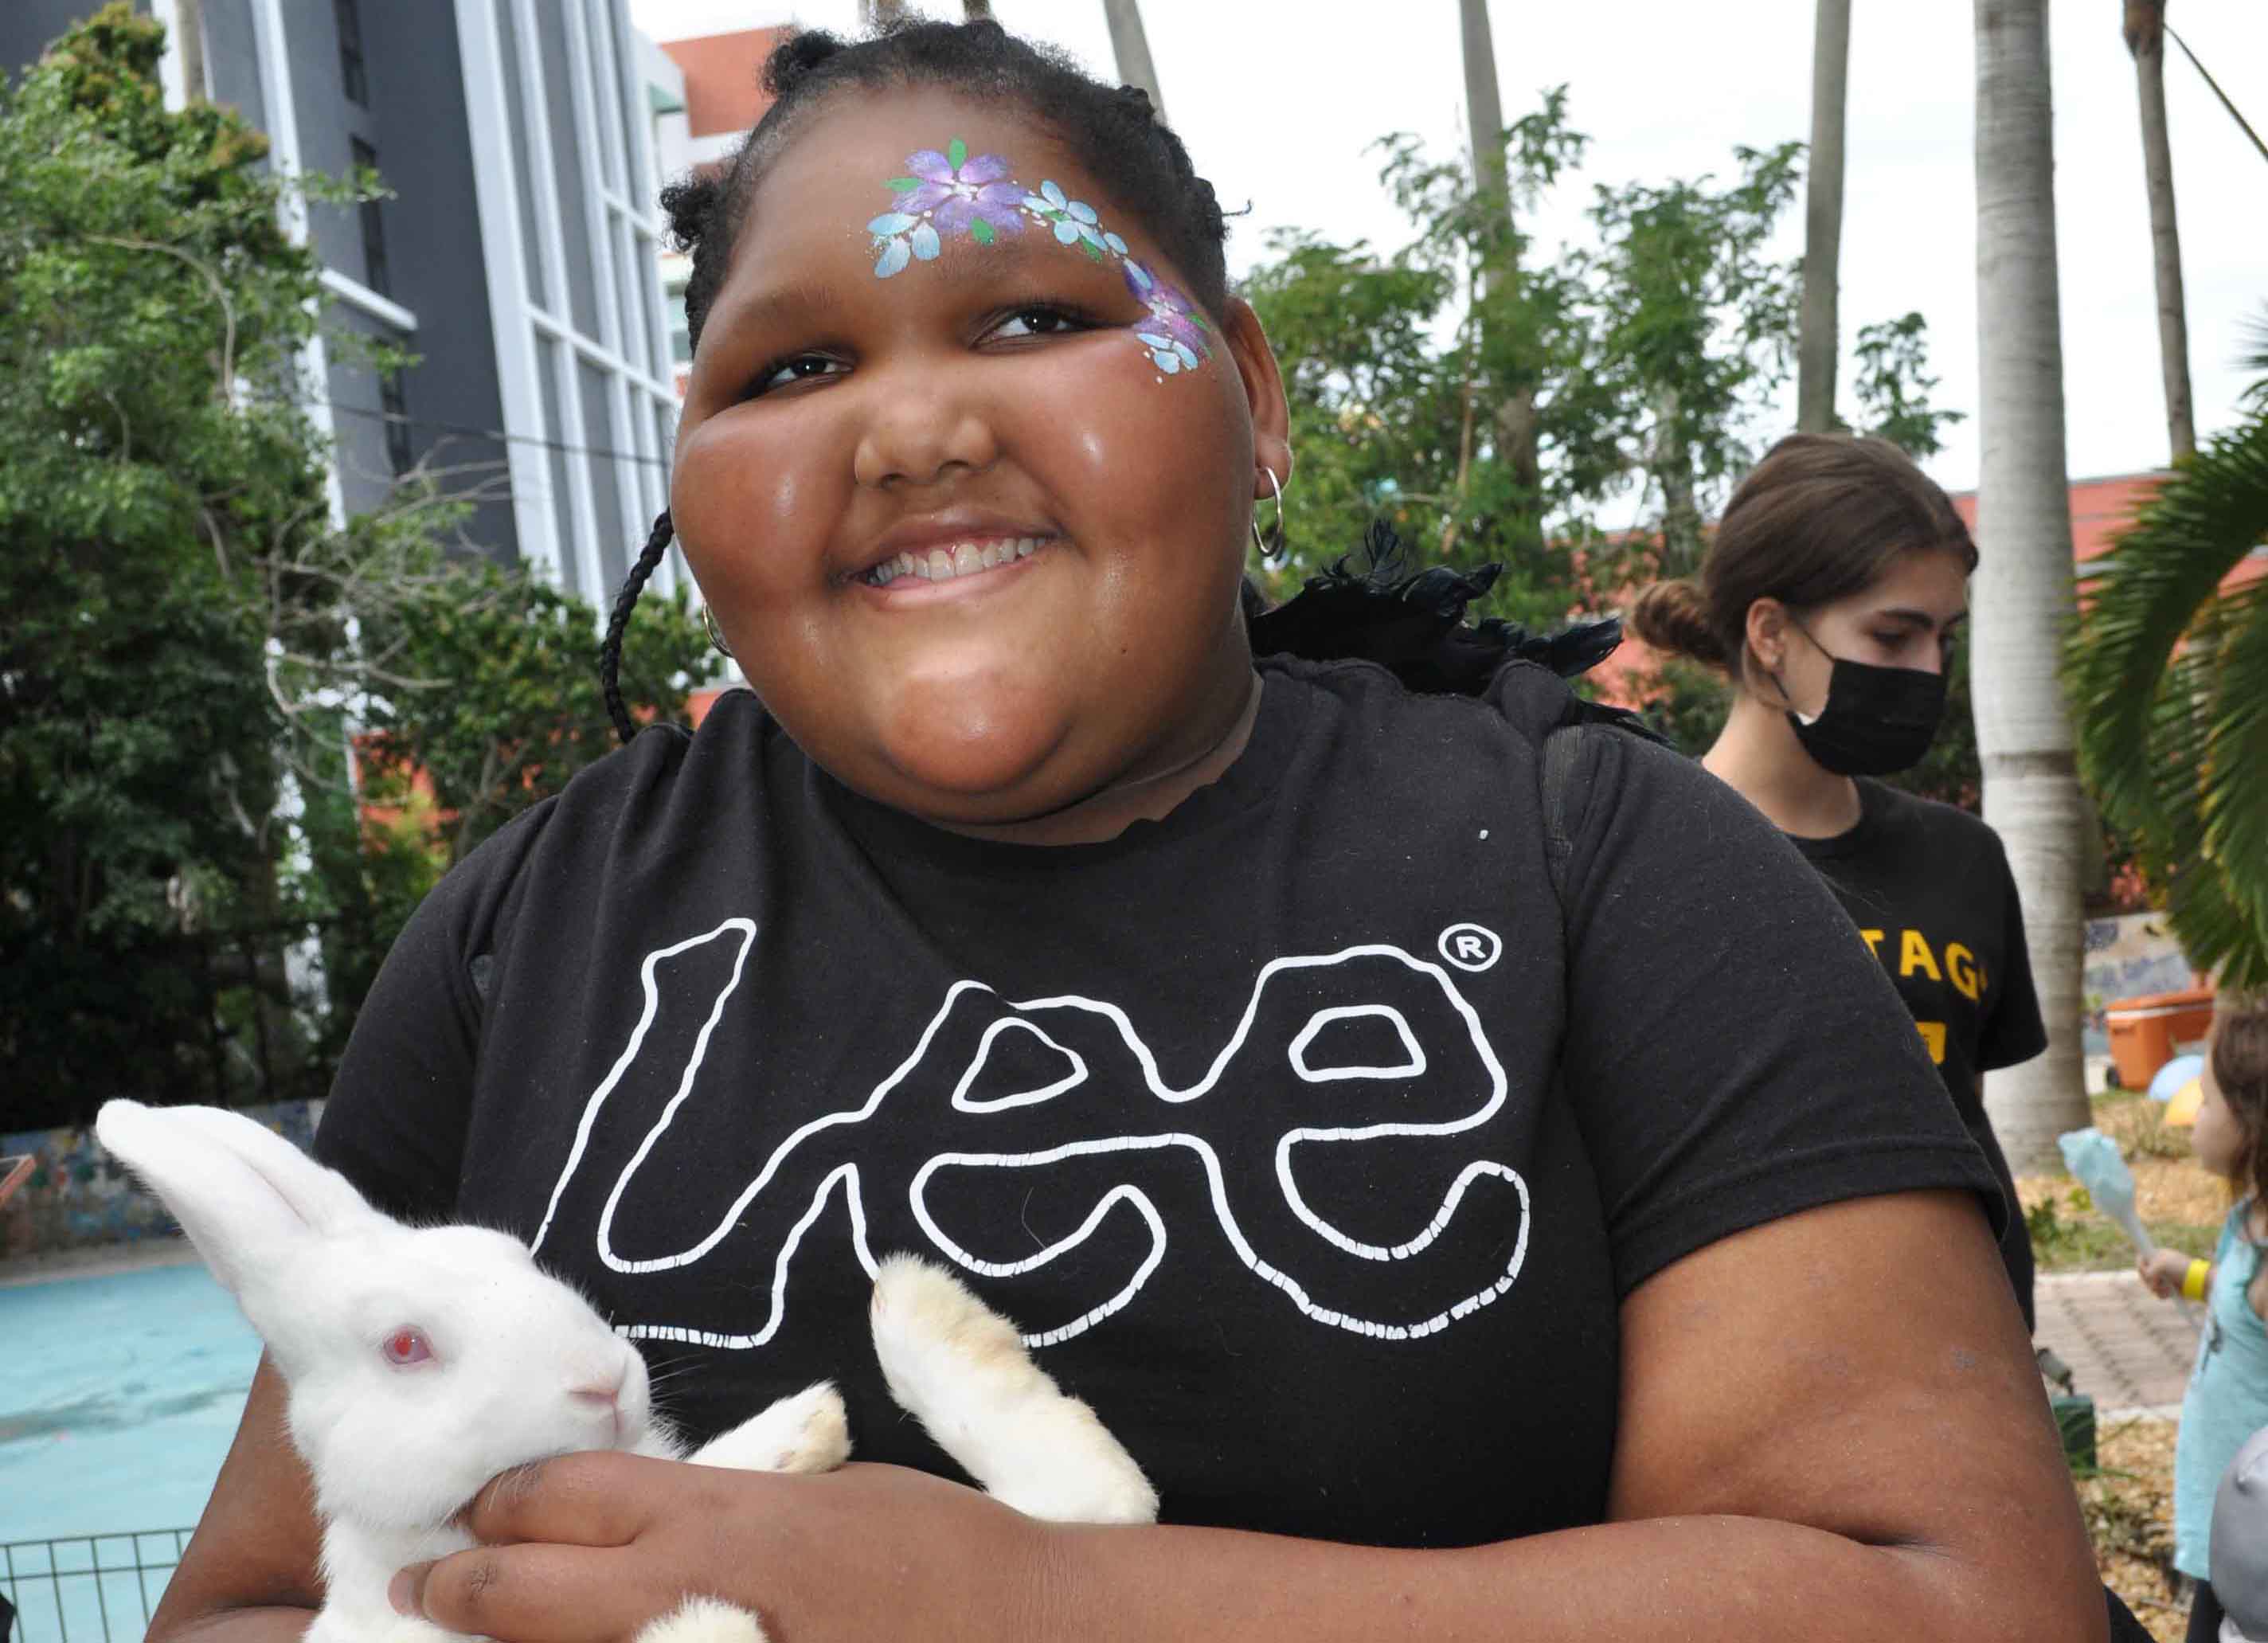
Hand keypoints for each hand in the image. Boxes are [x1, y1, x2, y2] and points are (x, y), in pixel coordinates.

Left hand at [389, 1454, 1059, 1642]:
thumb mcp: (830, 1500)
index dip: (499, 1502)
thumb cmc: (941, 1551)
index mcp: (720, 1520)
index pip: (563, 1497)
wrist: (1027, 1635)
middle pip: (524, 1588)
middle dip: (457, 1584)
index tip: (470, 1510)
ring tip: (470, 1637)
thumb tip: (667, 1526)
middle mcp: (687, 1599)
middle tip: (420, 1582)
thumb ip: (732, 1515)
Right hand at [2138, 1249, 2193, 1298]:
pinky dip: (2162, 1294)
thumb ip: (2148, 1271)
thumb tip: (2149, 1282)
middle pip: (2143, 1274)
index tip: (2145, 1270)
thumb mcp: (2161, 1266)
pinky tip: (2170, 1293)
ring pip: (2150, 1284)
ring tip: (2167, 1288)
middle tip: (2157, 1281)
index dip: (2141, 1265)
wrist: (2198, 1281)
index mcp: (2157, 1255)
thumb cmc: (2180, 1269)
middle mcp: (2159, 1265)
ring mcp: (2164, 1277)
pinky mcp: (2168, 1288)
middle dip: (2149, 1280)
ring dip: (2157, 1288)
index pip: (2141, 1258)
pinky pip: (2158, 1292)